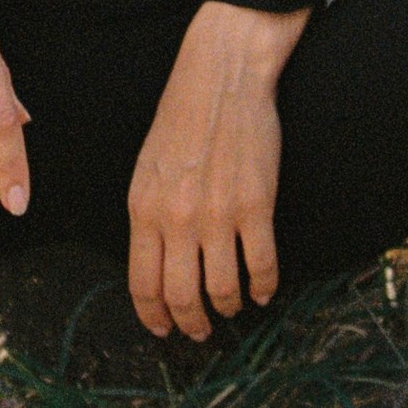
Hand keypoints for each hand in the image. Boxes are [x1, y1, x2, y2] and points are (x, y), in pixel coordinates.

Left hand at [127, 0, 308, 341]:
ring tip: (233, 306)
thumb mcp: (146, 169)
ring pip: (223, 290)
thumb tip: (157, 265)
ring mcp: (218, 215)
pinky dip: (264, 288)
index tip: (164, 329)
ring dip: (229, 307)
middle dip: (191, 324)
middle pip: (181, 297)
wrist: (221, 76)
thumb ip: (149, 217)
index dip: (154, 316)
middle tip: (201, 330)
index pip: (142, 284)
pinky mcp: (256, 206)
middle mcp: (177, 219)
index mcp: (143, 209)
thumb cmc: (182, 118)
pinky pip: (262, 267)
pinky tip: (264, 290)